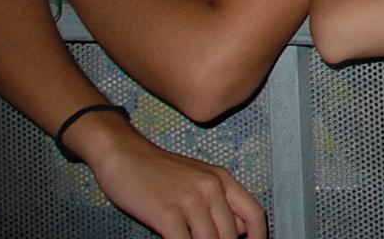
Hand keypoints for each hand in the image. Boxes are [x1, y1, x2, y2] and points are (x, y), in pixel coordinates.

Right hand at [75, 117, 267, 238]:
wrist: (124, 154)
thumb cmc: (158, 171)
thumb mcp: (198, 179)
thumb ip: (219, 203)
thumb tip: (238, 231)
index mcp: (223, 179)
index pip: (254, 213)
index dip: (259, 235)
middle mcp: (212, 188)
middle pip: (232, 234)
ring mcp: (191, 200)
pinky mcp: (168, 213)